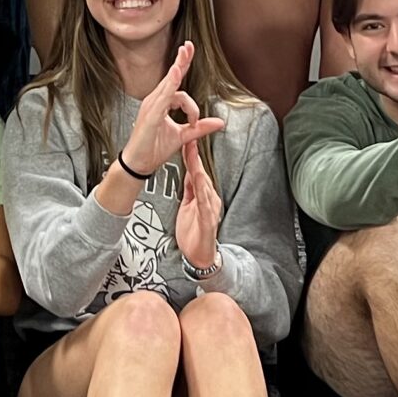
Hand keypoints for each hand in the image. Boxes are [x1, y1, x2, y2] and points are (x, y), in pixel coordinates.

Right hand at [124, 40, 225, 180]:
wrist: (139, 164)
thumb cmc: (154, 148)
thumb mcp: (184, 136)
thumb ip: (200, 127)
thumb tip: (220, 122)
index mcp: (162, 103)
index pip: (176, 81)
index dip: (183, 65)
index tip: (189, 50)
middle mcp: (155, 100)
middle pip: (171, 76)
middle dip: (181, 60)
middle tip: (189, 45)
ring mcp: (151, 106)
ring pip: (170, 86)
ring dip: (178, 69)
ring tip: (185, 53)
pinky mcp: (150, 116)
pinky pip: (162, 97)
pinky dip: (169, 84)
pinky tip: (175, 74)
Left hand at [174, 134, 223, 271]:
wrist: (199, 256)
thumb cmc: (194, 232)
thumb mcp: (188, 206)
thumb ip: (190, 190)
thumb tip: (189, 173)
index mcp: (204, 196)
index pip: (197, 172)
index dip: (192, 157)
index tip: (186, 141)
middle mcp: (209, 200)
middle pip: (201, 175)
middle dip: (195, 158)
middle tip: (189, 140)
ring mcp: (210, 210)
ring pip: (204, 186)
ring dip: (198, 170)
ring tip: (193, 157)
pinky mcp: (208, 221)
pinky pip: (204, 204)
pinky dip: (202, 192)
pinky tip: (199, 182)